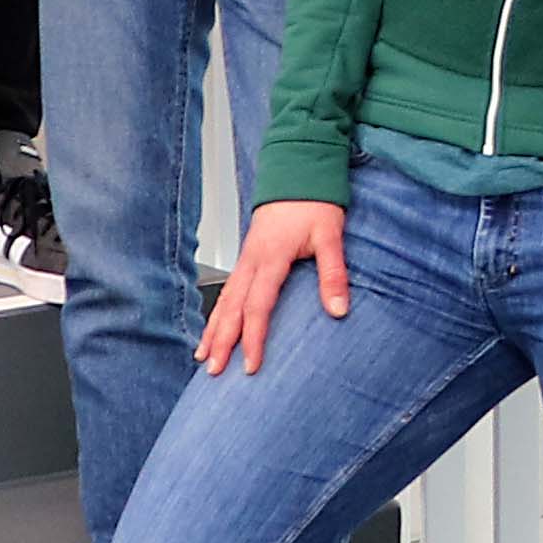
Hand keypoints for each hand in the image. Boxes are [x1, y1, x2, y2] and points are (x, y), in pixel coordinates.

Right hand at [198, 201, 348, 372]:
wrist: (298, 171)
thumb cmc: (313, 202)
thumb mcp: (330, 235)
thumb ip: (333, 273)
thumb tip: (338, 309)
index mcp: (270, 257)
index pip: (258, 307)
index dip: (253, 339)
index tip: (251, 365)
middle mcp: (251, 260)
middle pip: (231, 309)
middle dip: (221, 342)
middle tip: (214, 372)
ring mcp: (245, 259)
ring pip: (223, 301)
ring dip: (213, 330)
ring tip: (204, 358)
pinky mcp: (246, 257)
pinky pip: (226, 290)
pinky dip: (217, 313)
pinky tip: (213, 328)